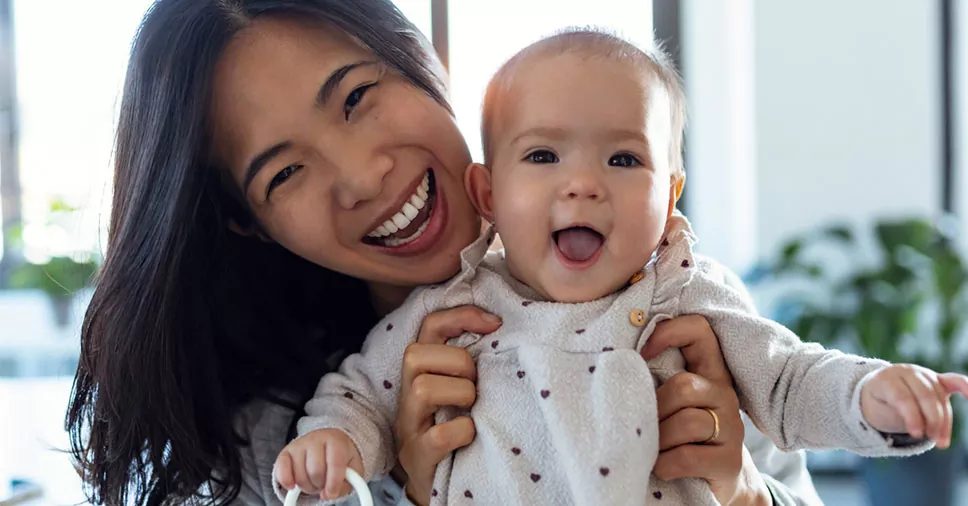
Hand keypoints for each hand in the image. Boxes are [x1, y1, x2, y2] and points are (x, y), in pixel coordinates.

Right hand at [274, 428, 362, 500]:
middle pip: (315, 471)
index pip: (335, 463)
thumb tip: (328, 494)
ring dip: (307, 486)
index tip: (332, 493)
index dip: (333, 483)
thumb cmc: (342, 456)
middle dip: (320, 485)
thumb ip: (349, 482)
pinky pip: (281, 471)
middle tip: (324, 485)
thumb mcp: (353, 467)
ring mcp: (299, 444)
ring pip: (300, 475)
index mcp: (336, 441)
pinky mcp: (285, 452)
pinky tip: (294, 485)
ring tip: (314, 481)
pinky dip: (286, 482)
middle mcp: (316, 439)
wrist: (329, 441)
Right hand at [394, 306, 500, 505]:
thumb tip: (500, 328)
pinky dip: (462, 432)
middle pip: (416, 354)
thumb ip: (469, 363)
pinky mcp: (418, 455)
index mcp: (421, 372)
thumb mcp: (460, 388)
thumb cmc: (455, 427)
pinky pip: (438, 435)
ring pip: (423, 389)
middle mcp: (408, 395)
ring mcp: (409, 426)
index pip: (429, 326)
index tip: (495, 323)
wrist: (438, 480)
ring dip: (460, 394)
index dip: (460, 316)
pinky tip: (471, 435)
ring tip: (472, 409)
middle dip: (458, 363)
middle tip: (476, 385)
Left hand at [642, 315, 770, 505]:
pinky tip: (660, 467)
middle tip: (645, 426)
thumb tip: (612, 363)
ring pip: (687, 422)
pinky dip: (664, 464)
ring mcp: (732, 428)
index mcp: (708, 372)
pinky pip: (686, 457)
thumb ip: (655, 380)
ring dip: (658, 440)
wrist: (713, 483)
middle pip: (684, 386)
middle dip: (655, 410)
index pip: (698, 331)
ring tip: (652, 449)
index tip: (641, 353)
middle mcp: (725, 394)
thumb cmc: (679, 436)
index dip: (668, 333)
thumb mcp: (669, 403)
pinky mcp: (730, 461)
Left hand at [860, 364, 967, 447]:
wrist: (878, 392)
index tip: (916, 435)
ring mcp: (923, 374)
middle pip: (925, 396)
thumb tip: (923, 428)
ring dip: (944, 420)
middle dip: (932, 420)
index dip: (911, 417)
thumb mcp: (880, 413)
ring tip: (941, 441)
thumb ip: (901, 416)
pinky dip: (965, 387)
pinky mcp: (937, 379)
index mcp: (886, 379)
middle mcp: (906, 372)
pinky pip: (954, 381)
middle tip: (932, 439)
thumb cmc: (879, 405)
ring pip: (939, 397)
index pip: (903, 397)